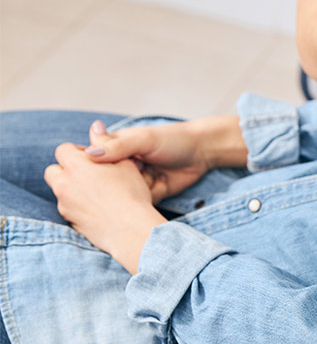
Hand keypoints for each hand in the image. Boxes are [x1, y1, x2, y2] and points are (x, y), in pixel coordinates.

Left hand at [44, 143, 165, 273]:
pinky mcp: (70, 222)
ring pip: (60, 191)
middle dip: (66, 170)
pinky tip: (99, 208)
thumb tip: (96, 125)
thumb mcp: (125, 163)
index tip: (94, 157)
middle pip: (53, 170)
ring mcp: (65, 205)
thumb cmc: (132, 194)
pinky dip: (79, 206)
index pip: (63, 149)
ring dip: (72, 188)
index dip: (78, 151)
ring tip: (97, 193)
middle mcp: (64, 185)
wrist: (131, 231)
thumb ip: (107, 144)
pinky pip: (69, 209)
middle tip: (89, 174)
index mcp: (76, 166)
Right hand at [85, 119, 212, 202]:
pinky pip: (140, 204)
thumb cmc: (172, 139)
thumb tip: (89, 154)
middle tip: (140, 169)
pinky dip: (152, 194)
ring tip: (153, 172)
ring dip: (139, 189)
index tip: (111, 168)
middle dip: (118, 183)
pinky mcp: (147, 195)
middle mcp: (119, 168)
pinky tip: (163, 180)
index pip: (88, 164)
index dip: (94, 171)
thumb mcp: (144, 139)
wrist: (202, 151)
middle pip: (104, 186)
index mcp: (112, 150)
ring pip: (122, 197)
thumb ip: (117, 146)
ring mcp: (133, 183)